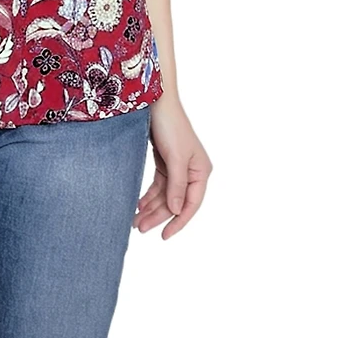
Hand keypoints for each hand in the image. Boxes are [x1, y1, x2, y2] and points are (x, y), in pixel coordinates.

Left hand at [133, 94, 212, 239]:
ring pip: (165, 195)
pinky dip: (149, 195)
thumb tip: (177, 211)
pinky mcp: (165, 161)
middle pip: (175, 201)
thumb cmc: (170, 125)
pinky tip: (138, 204)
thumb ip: (177, 185)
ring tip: (135, 221)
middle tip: (139, 228)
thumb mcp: (174, 157)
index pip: (191, 204)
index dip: (178, 222)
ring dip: (151, 207)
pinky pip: (158, 185)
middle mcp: (192, 171)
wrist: (156, 101)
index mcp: (201, 171)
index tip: (164, 236)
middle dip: (158, 216)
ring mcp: (178, 166)